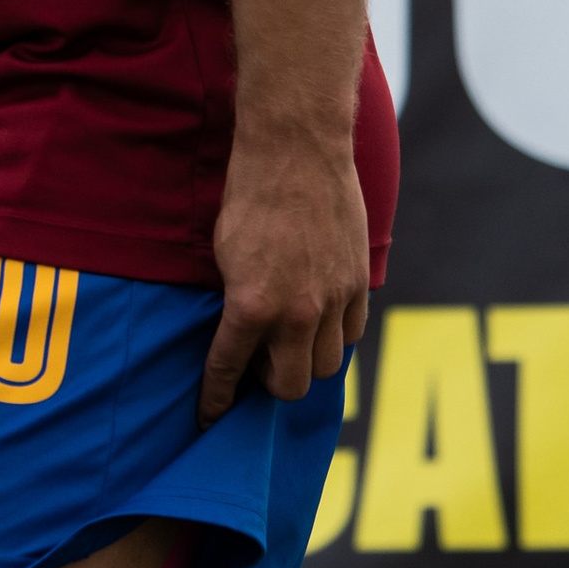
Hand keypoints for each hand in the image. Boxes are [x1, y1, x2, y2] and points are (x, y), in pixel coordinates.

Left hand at [199, 125, 370, 421]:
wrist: (297, 150)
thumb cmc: (249, 197)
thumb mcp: (223, 256)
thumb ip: (236, 302)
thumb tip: (242, 333)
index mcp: (251, 307)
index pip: (229, 372)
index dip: (218, 400)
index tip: (210, 417)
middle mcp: (297, 313)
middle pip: (292, 386)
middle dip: (271, 381)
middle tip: (259, 360)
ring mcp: (334, 300)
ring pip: (327, 365)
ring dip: (306, 360)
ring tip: (290, 337)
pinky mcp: (358, 282)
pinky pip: (352, 333)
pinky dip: (335, 334)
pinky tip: (319, 316)